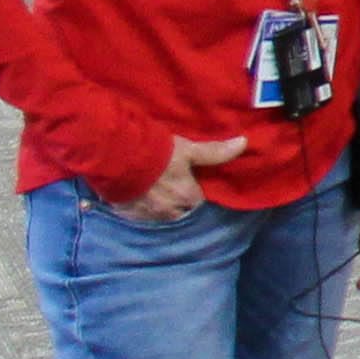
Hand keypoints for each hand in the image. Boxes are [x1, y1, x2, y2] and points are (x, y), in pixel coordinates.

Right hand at [124, 133, 245, 222]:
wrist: (116, 157)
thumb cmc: (157, 153)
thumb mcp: (188, 149)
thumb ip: (215, 152)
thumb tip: (243, 143)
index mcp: (187, 198)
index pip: (198, 201)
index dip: (195, 193)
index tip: (190, 183)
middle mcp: (170, 211)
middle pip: (180, 211)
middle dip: (178, 202)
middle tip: (172, 186)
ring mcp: (147, 215)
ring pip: (159, 214)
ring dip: (159, 206)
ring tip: (154, 191)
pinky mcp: (126, 214)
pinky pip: (138, 215)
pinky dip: (139, 208)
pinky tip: (137, 196)